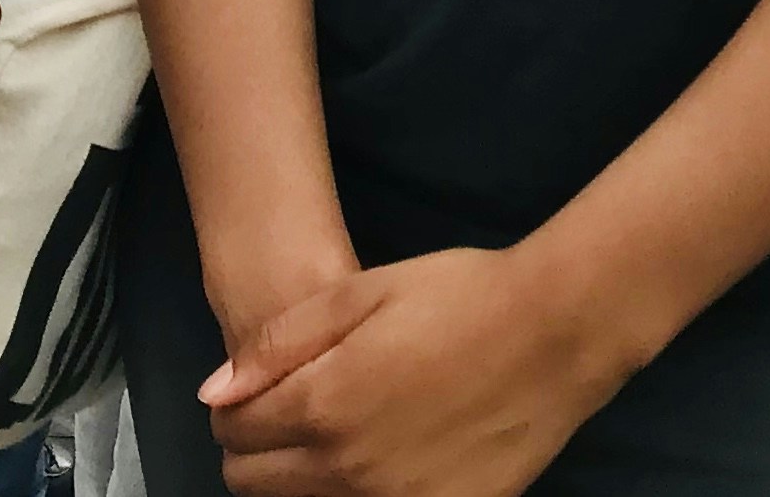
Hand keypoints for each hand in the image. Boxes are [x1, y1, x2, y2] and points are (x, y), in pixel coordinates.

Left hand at [201, 247, 628, 496]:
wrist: (555, 333)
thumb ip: (278, 345)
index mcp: (325, 407)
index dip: (234, 408)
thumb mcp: (358, 293)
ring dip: (297, 478)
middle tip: (286, 409)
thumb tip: (214, 392)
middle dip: (254, 448)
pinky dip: (353, 495)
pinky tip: (375, 456)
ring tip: (330, 430)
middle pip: (257, 485)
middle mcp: (353, 472)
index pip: (234, 432)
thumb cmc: (456, 296)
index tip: (255, 389)